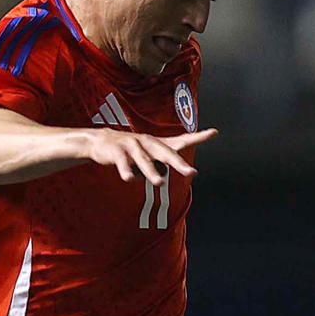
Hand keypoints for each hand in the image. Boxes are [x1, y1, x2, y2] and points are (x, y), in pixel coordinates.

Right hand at [81, 127, 215, 184]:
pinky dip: (126, 170)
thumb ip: (168, 159)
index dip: (197, 137)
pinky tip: (129, 179)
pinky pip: (123, 162)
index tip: (213, 133)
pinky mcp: (116, 151)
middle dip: (178, 162)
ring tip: (159, 182)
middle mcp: (147, 142)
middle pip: (165, 152)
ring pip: (143, 160)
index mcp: (157, 144)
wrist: (101, 141)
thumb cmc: (131, 150)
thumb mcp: (151, 153)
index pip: (181, 140)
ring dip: (151, 171)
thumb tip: (189, 170)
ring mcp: (131, 146)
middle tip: (190, 172)